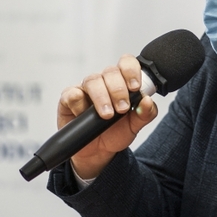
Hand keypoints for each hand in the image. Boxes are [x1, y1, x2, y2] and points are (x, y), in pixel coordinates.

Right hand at [58, 55, 157, 180]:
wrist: (98, 152)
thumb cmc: (116, 132)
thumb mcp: (135, 126)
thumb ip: (145, 113)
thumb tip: (148, 100)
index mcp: (122, 82)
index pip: (126, 63)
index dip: (131, 71)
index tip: (135, 88)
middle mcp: (103, 82)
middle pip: (110, 72)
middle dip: (118, 90)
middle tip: (122, 108)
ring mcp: (85, 89)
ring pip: (92, 80)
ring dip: (101, 97)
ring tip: (107, 115)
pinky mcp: (69, 100)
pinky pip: (72, 93)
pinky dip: (79, 102)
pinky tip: (84, 113)